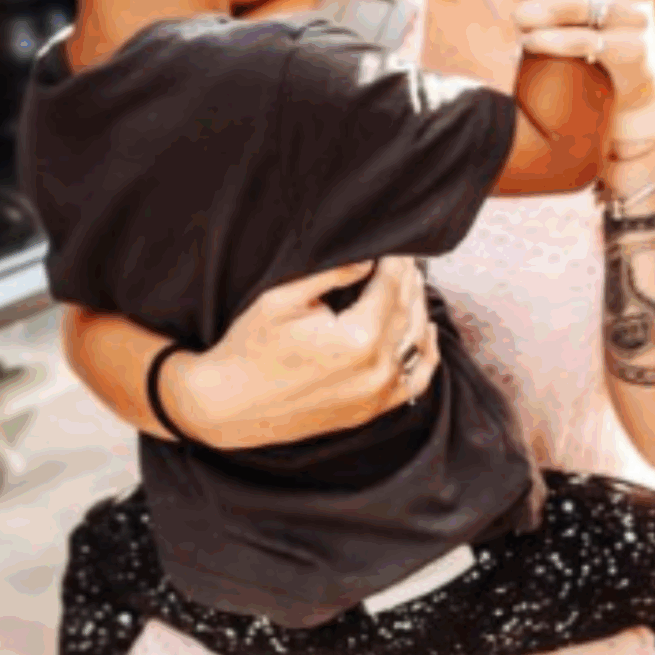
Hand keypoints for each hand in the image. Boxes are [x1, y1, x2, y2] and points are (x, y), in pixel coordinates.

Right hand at [170, 257, 437, 449]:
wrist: (228, 405)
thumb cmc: (249, 348)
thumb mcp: (283, 299)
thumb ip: (332, 274)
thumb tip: (368, 259)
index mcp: (358, 339)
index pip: (391, 287)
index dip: (396, 261)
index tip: (399, 244)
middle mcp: (376, 370)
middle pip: (406, 312)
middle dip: (408, 280)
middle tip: (406, 258)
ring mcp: (376, 396)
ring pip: (416, 343)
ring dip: (417, 309)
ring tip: (412, 284)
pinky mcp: (370, 411)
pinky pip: (415, 383)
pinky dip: (426, 355)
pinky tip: (426, 331)